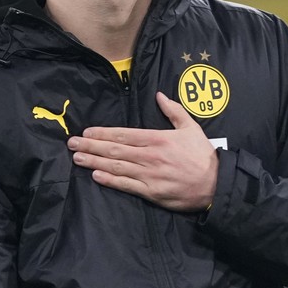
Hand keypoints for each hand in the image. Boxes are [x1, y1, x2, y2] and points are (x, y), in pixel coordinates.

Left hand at [68, 92, 217, 211]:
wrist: (216, 183)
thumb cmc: (202, 155)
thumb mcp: (190, 126)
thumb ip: (173, 110)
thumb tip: (159, 95)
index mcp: (157, 139)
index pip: (123, 135)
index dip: (102, 134)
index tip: (86, 132)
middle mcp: (149, 156)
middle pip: (114, 150)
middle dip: (90, 146)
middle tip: (71, 144)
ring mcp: (148, 175)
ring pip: (116, 167)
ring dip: (94, 162)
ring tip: (77, 158)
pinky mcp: (151, 192)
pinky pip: (126, 185)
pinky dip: (109, 181)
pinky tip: (96, 176)